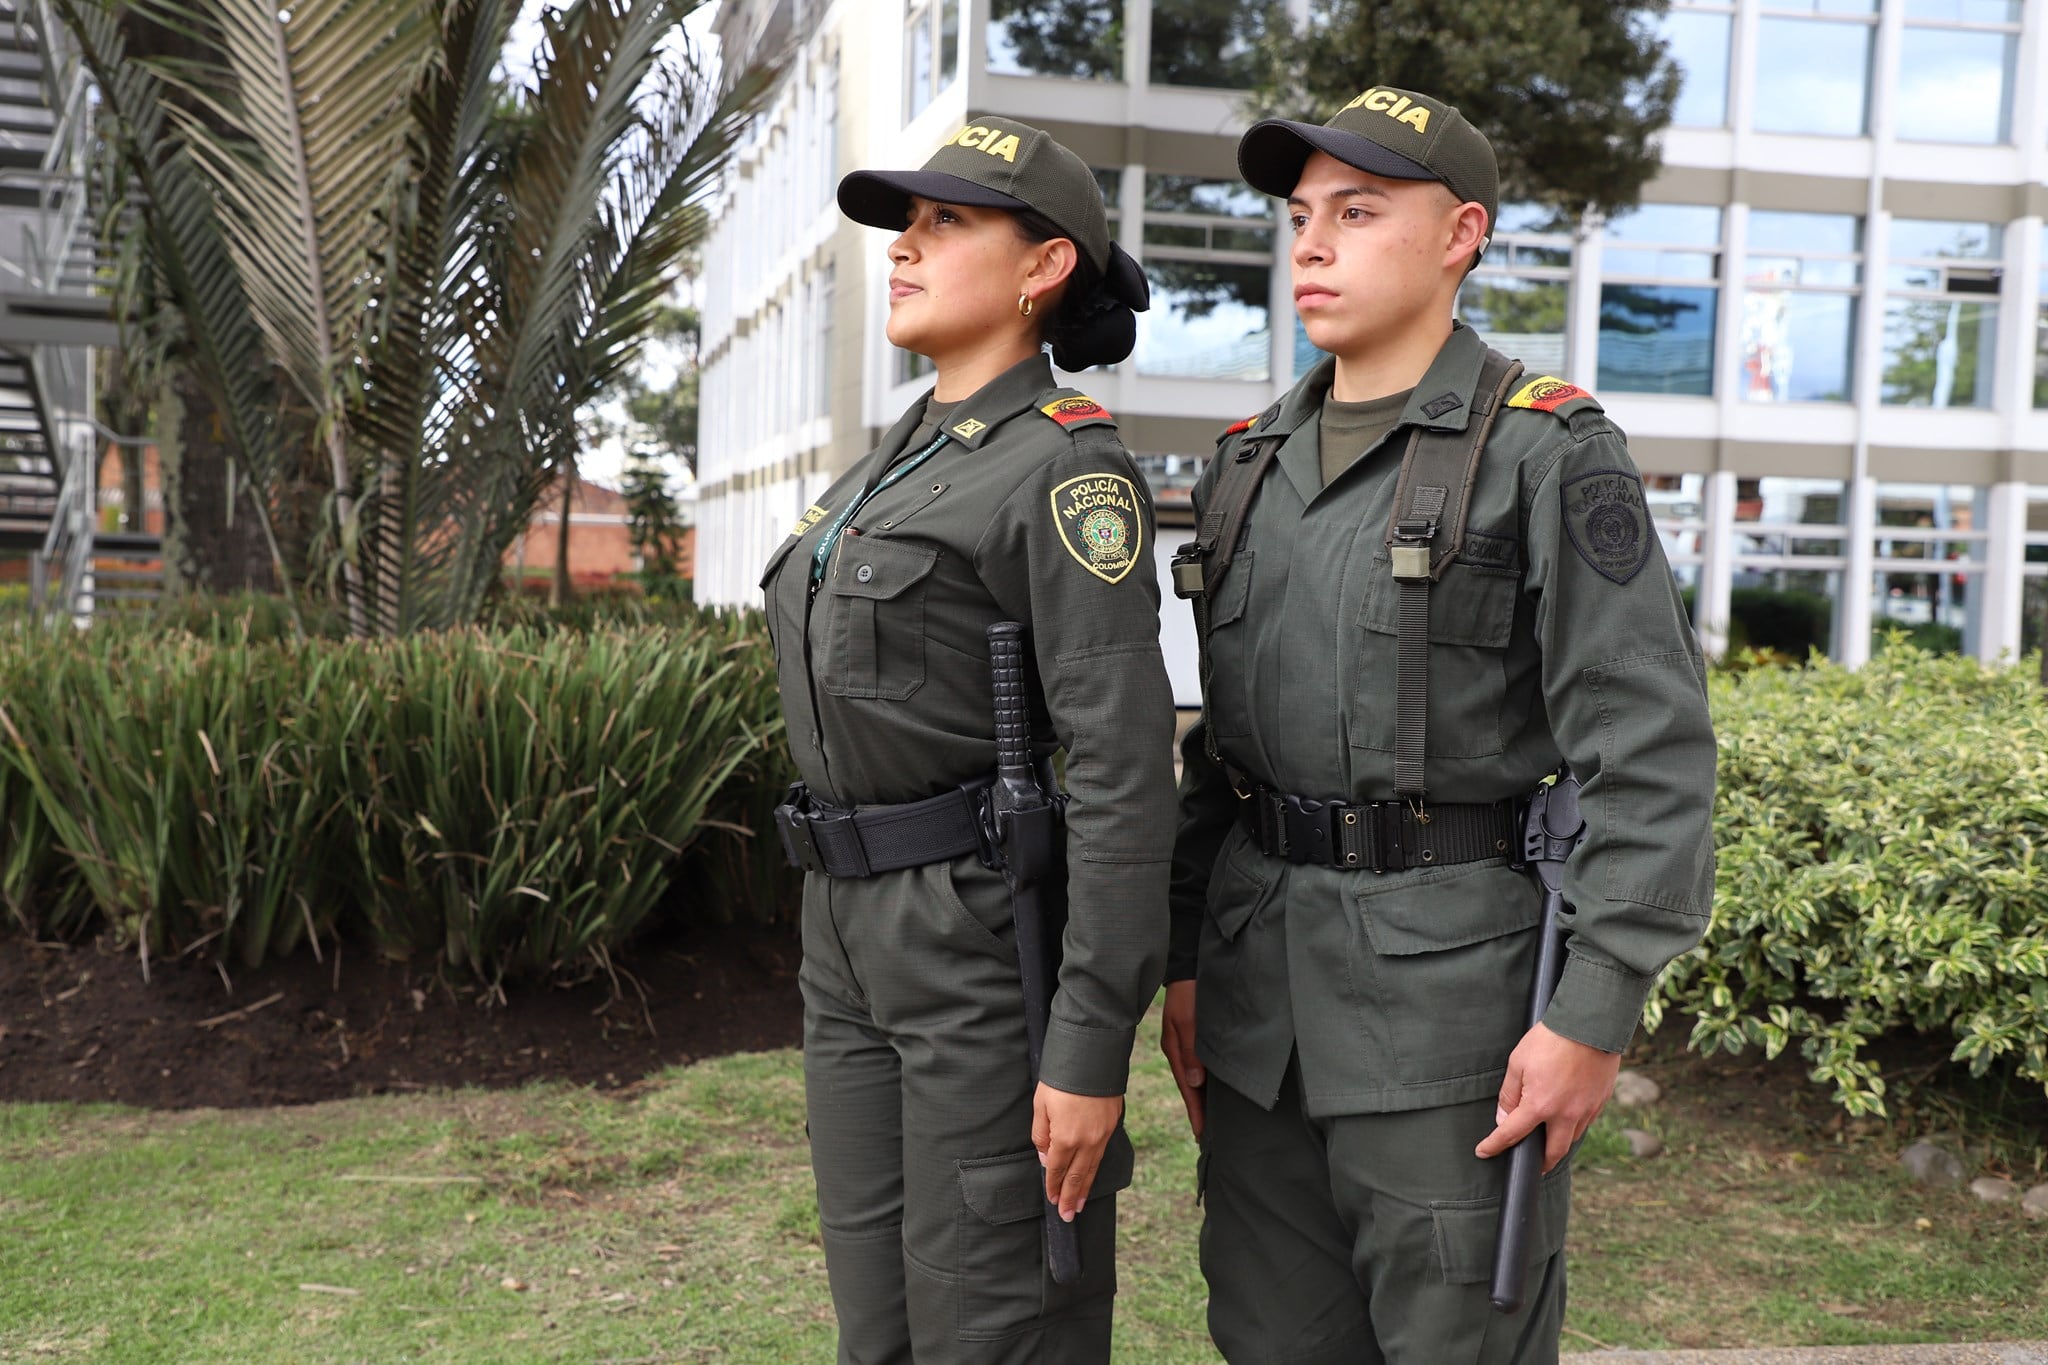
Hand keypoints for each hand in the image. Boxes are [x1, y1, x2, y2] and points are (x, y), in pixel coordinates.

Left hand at [1033, 1083, 1123, 1220]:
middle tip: (1067, 1215)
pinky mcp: (1112, 1125)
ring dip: (1084, 1188)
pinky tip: (1091, 1175)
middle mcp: (1086, 1141)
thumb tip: (1045, 1157)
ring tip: (1078, 1205)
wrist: (1092, 1056)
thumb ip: (1041, 1134)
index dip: (1052, 1186)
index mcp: (1065, 1137)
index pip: (1056, 1169)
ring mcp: (1102, 1134)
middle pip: (1076, 1176)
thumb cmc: (1062, 1079)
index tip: (1051, 1200)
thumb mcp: (1040, 1104)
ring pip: (1092, 1168)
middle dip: (1070, 1197)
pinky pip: (1102, 1154)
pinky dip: (1095, 1169)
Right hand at [1160, 980, 1203, 1139]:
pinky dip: (1205, 1082)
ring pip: (1195, 1078)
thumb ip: (1191, 1050)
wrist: (1189, 966)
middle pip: (1190, 1088)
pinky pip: (1199, 1065)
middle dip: (1198, 1112)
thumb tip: (1195, 1082)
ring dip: (1202, 1098)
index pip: (1188, 1090)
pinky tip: (1211, 1089)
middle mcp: (1179, 1051)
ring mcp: (1186, 1044)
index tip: (1203, 1137)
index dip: (1196, 1113)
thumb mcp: (1187, 1019)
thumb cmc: (1189, 991)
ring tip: (1211, 1120)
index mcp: (1175, 1050)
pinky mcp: (1194, 1036)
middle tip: (1208, 1138)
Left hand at [1473, 1022, 1622, 1172]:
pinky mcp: (1601, 1102)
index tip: (1483, 1152)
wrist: (1590, 1024)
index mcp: (1540, 1105)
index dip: (1494, 1146)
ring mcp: (1587, 1110)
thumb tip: (1505, 1118)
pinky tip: (1567, 1118)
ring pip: (1572, 1139)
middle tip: (1532, 1165)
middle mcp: (1566, 1114)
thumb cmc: (1549, 1039)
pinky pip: (1586, 1123)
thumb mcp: (1518, 1062)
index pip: (1512, 1134)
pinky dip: (1574, 1126)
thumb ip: (1509, 1094)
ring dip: (1559, 1143)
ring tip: (1549, 1140)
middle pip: (1553, 1153)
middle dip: (1541, 1163)